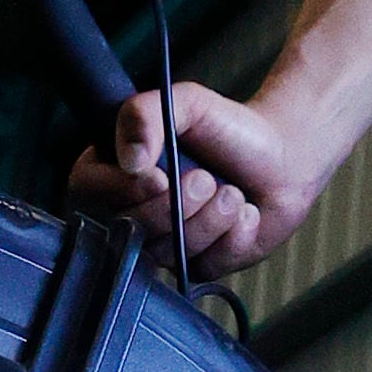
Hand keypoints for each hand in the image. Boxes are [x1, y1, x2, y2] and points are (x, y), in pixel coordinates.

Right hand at [69, 74, 320, 275]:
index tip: (158, 174)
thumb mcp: (186, 103)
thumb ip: (146, 114)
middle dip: (174, 206)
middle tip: (206, 178)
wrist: (284, 155)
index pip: (87, 190)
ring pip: (167, 252)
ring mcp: (165, 242)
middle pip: (128, 229)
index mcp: (118, 170)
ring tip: (232, 192)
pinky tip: (245, 216)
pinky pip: (203, 268)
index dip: (119, 189)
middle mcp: (134, 210)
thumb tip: (129, 159)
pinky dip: (233, 238)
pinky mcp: (199, 265)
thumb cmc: (228, 128)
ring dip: (209, 219)